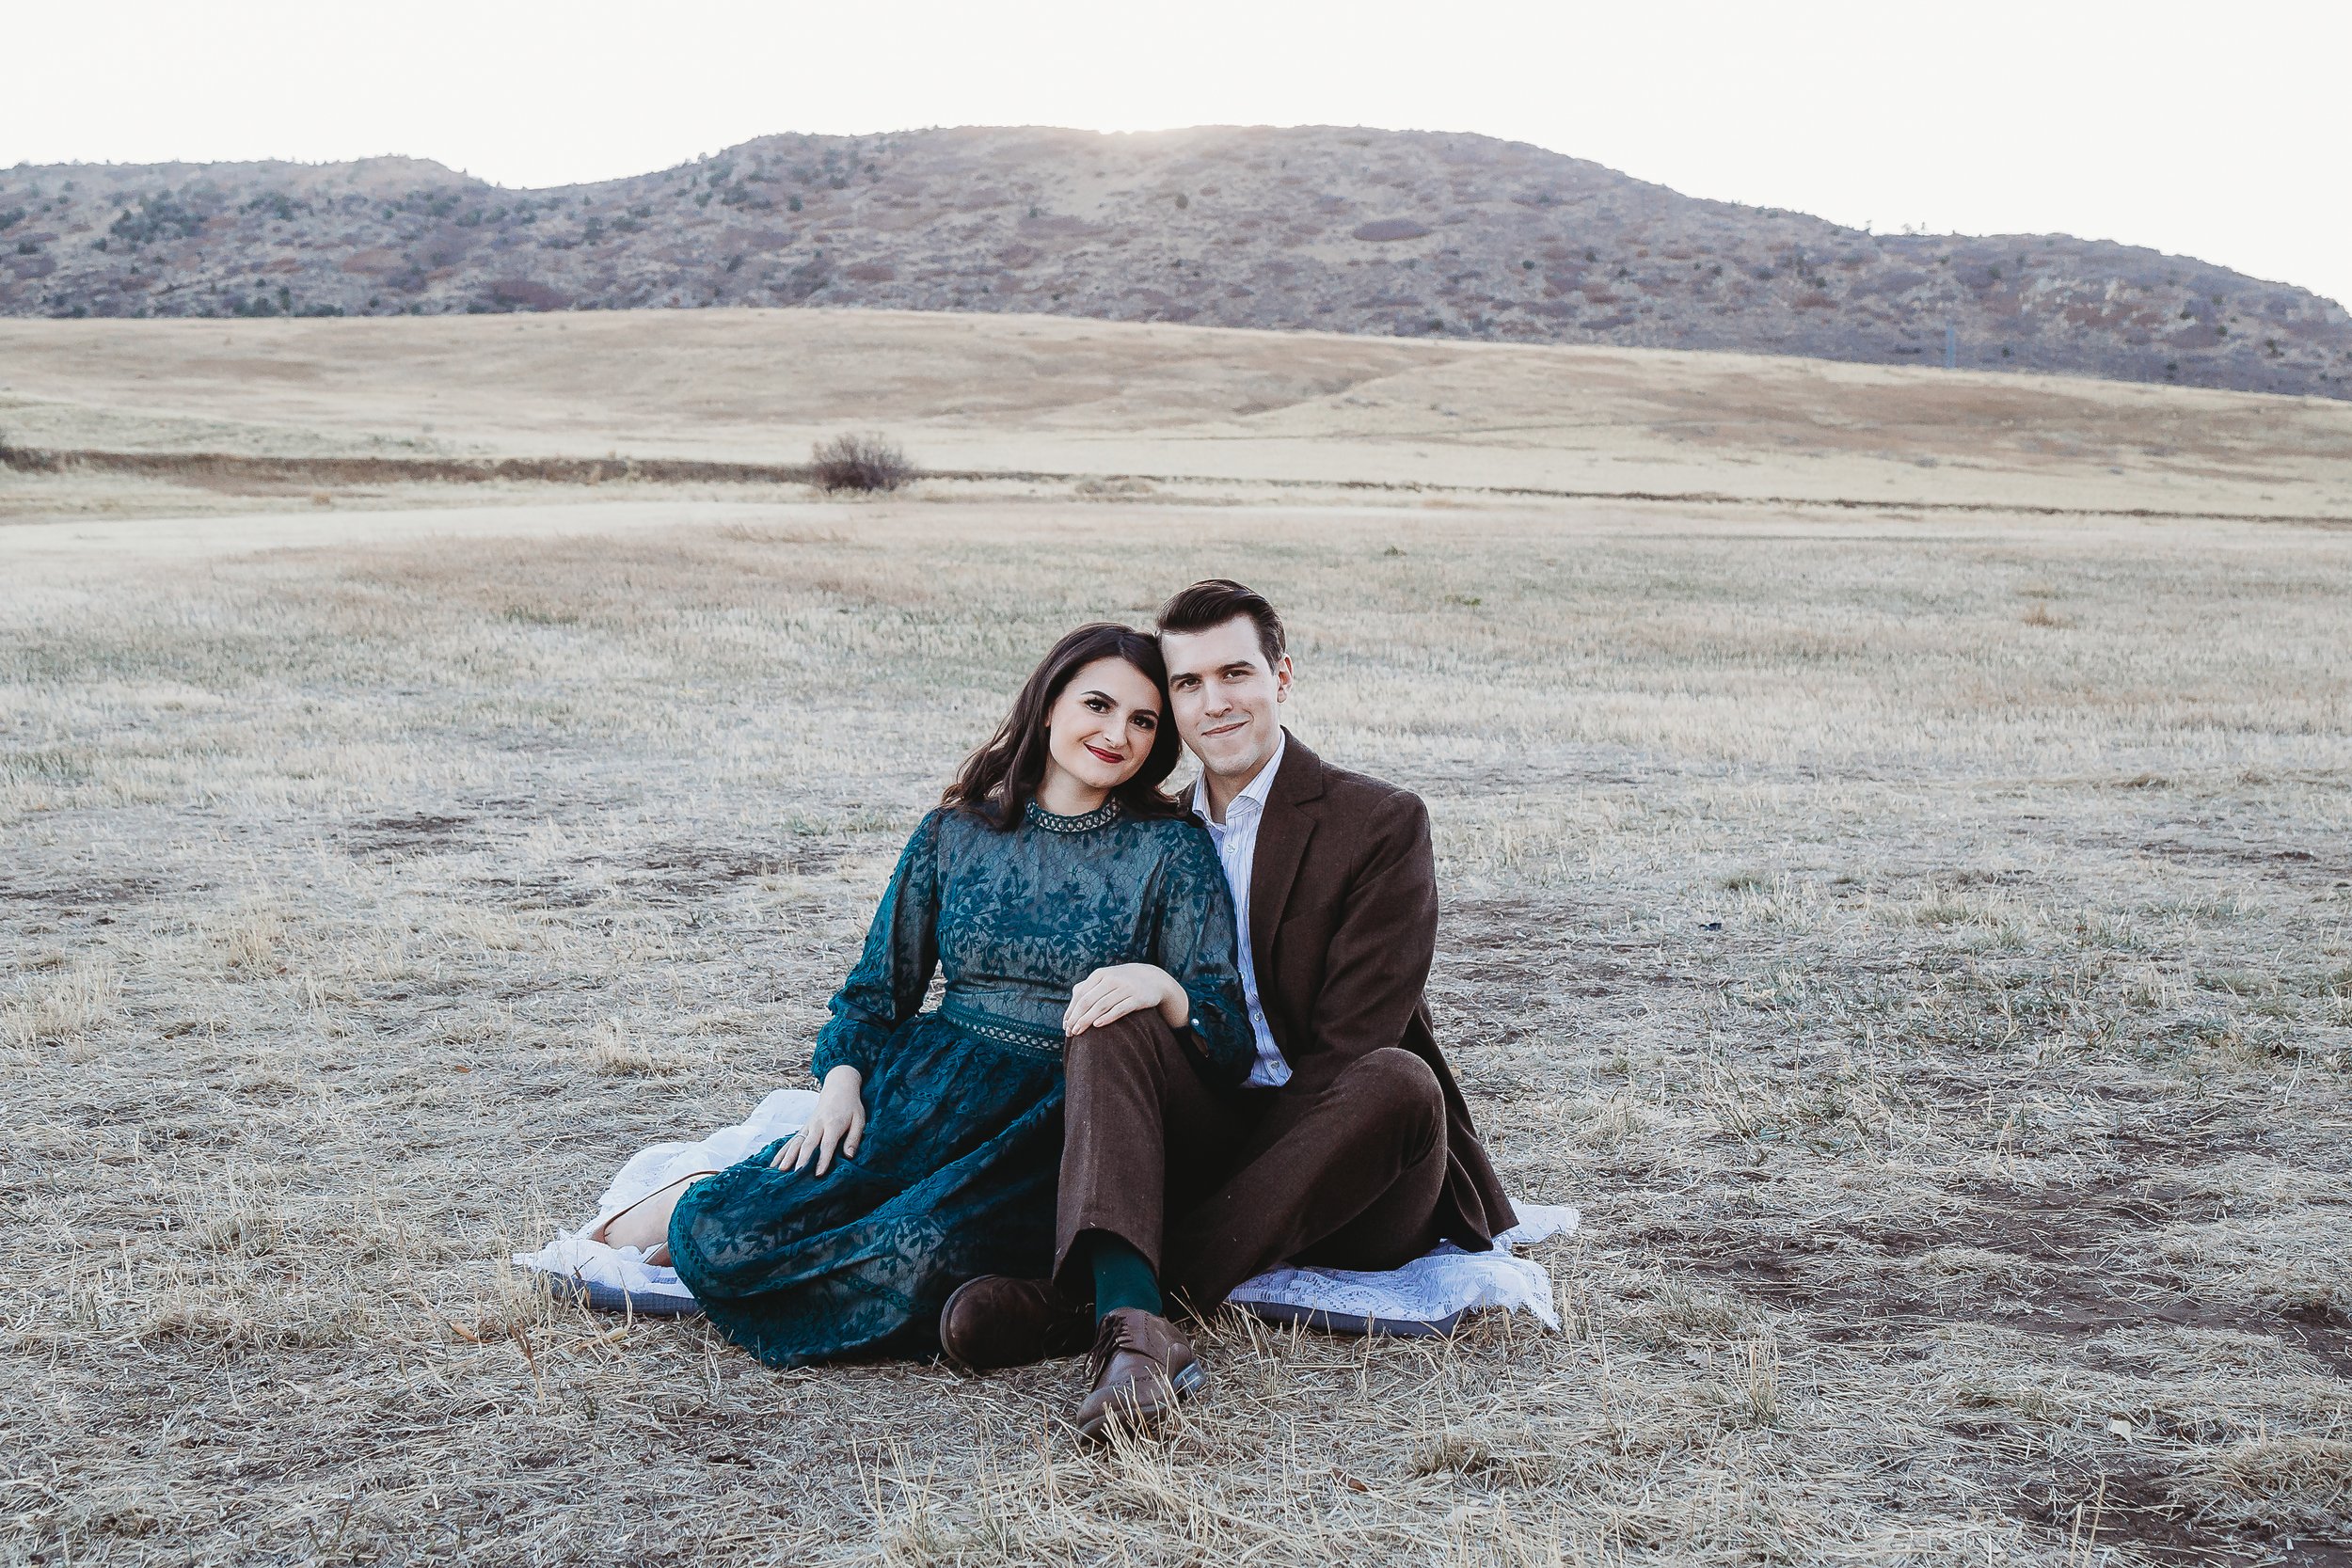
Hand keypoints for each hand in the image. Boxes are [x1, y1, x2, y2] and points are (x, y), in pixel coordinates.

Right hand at [774, 1065, 865, 1175]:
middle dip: (801, 1159)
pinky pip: (791, 1141)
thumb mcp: (859, 1120)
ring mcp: (808, 1126)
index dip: (823, 1159)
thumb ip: (854, 1138)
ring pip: (796, 1142)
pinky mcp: (803, 1127)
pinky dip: (782, 1152)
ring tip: (780, 1170)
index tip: (818, 1173)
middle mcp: (818, 1125)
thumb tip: (849, 1156)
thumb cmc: (851, 1107)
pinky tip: (774, 1164)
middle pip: (808, 1144)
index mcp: (833, 1124)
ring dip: (787, 1156)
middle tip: (796, 1173)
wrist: (839, 1088)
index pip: (827, 1144)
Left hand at [1064, 963, 1185, 1035]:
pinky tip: (1097, 1025)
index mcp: (1100, 974)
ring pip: (1101, 1005)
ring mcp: (1125, 987)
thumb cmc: (1122, 982)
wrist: (1153, 979)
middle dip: (1076, 1018)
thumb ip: (1088, 988)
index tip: (1065, 1026)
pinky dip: (1107, 1017)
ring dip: (1087, 1020)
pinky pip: (1119, 1009)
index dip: (1071, 1011)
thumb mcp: (1105, 979)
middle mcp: (1111, 979)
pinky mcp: (1138, 998)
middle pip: (1088, 1001)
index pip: (1080, 995)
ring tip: (1079, 1032)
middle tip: (1070, 1033)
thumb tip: (1071, 1006)